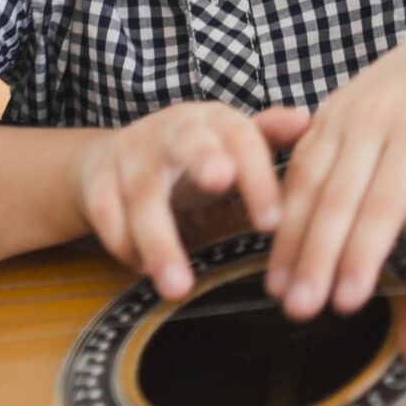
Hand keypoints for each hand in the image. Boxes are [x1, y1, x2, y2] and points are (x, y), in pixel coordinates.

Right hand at [72, 101, 311, 298]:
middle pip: (188, 141)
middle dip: (204, 158)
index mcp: (213, 120)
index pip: (242, 139)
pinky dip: (123, 245)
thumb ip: (268, 135)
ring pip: (142, 192)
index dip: (257, 176)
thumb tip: (307, 119)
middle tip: (222, 182)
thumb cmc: (194, 154)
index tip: (272, 223)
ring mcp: (130, 153)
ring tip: (178, 285)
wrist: (120, 154)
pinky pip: (106, 215)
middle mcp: (171, 129)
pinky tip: (143, 270)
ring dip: (159, 240)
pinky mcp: (98, 181)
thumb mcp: (232, 143)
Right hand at [267, 21, 405, 319]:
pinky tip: (277, 243)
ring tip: (278, 288)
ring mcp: (343, 114)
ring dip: (290, 238)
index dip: (362, 255)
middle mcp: (371, 120)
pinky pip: (298, 161)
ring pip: (307, 182)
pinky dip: (282, 204)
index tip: (347, 300)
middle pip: (337, 198)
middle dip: (315, 258)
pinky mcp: (327, 112)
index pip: (383, 204)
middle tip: (300, 309)